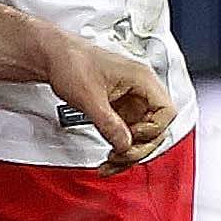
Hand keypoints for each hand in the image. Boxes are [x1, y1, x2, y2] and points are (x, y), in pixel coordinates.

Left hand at [43, 37, 172, 169]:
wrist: (54, 57)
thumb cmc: (71, 61)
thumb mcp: (89, 97)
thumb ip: (109, 124)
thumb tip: (124, 145)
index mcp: (141, 78)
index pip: (166, 111)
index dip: (153, 130)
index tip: (133, 138)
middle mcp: (140, 90)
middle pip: (155, 128)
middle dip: (138, 147)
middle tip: (120, 157)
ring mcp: (131, 102)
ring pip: (141, 136)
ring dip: (128, 153)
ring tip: (110, 163)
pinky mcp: (120, 110)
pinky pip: (127, 134)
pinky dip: (119, 148)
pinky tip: (109, 158)